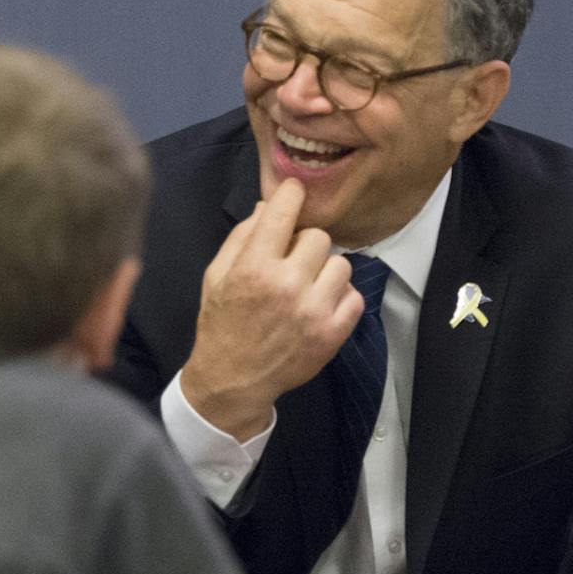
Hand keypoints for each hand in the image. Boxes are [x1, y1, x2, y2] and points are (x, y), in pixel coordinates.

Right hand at [179, 178, 362, 440]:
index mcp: (254, 266)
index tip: (295, 194)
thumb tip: (269, 206)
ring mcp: (313, 311)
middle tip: (293, 262)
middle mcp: (287, 284)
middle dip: (305, 245)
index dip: (292, 195)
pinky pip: (355, 296)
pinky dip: (341, 298)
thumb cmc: (223, 323)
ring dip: (326, 271)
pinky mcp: (332, 333)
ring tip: (308, 287)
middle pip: (319, 236)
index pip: (284, 211)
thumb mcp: (217, 274)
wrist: (233, 379)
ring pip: (341, 264)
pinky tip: (320, 305)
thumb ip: (242, 236)